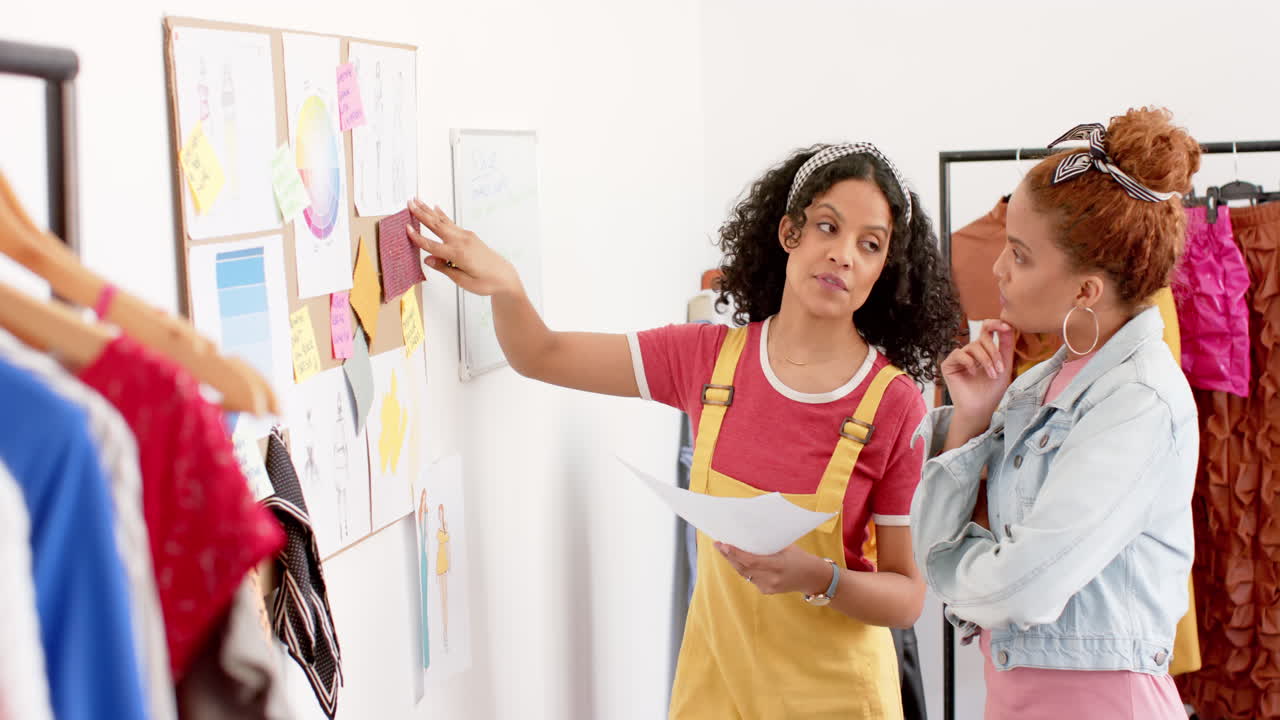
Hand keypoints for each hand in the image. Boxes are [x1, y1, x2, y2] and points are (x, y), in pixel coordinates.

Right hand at [406, 198, 520, 296]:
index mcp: (458, 254)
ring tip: (418, 201)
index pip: (432, 245)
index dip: (418, 238)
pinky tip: (436, 208)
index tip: (406, 229)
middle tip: (409, 203)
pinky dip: (442, 215)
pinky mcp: (469, 236)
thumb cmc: (485, 282)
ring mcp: (466, 236)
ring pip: (444, 221)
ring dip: (429, 211)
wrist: (504, 277)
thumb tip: (427, 259)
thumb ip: (444, 268)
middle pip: (437, 226)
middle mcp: (462, 241)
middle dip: (421, 214)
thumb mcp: (463, 281)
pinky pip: (452, 223)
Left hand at [715, 542, 831, 595]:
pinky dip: (743, 568)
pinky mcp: (767, 591)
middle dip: (729, 556)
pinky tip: (736, 560)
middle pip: (744, 568)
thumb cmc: (800, 557)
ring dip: (733, 562)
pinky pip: (751, 578)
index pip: (751, 561)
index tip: (724, 544)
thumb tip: (748, 536)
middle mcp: (772, 579)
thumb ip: (768, 545)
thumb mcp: (786, 547)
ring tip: (723, 550)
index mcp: (778, 565)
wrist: (813, 578)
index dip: (735, 553)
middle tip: (718, 544)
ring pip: (745, 574)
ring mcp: (768, 587)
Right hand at [941, 319, 1014, 425]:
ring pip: (973, 346)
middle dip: (994, 352)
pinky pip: (959, 354)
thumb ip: (1006, 346)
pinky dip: (969, 363)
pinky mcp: (948, 364)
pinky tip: (973, 373)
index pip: (987, 330)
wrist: (980, 409)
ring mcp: (959, 357)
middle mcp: (970, 352)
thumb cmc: (992, 390)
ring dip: (985, 360)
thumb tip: (1009, 325)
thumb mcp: (1004, 365)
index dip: (996, 324)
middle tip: (1000, 369)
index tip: (1007, 327)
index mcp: (984, 350)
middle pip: (982, 338)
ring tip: (992, 375)